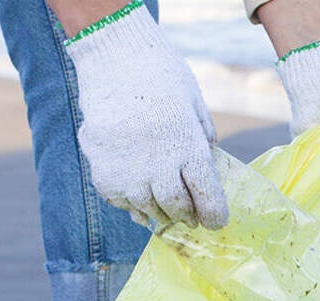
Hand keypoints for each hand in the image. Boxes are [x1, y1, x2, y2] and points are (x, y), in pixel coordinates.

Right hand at [65, 1, 227, 227]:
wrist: (111, 59)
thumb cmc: (159, 74)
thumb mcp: (192, 102)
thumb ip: (202, 135)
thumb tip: (209, 162)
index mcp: (187, 147)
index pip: (206, 194)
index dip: (213, 213)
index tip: (216, 221)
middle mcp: (158, 165)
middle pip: (177, 207)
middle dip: (187, 216)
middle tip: (191, 217)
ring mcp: (128, 171)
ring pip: (148, 209)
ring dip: (160, 212)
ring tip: (166, 209)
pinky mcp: (103, 172)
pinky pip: (121, 201)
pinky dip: (132, 203)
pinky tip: (139, 196)